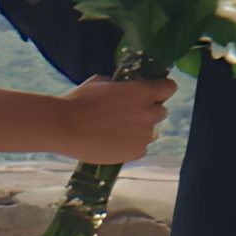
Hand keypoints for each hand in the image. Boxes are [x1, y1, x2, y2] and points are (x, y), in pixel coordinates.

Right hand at [57, 76, 177, 162]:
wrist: (65, 127)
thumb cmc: (80, 101)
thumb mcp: (101, 82)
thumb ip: (120, 85)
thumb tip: (124, 88)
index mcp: (141, 91)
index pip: (169, 87)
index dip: (161, 89)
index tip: (153, 91)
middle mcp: (148, 113)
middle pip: (161, 111)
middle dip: (148, 110)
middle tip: (129, 113)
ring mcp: (144, 135)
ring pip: (152, 131)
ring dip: (140, 129)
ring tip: (118, 130)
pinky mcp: (136, 152)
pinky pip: (141, 147)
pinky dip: (131, 144)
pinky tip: (114, 141)